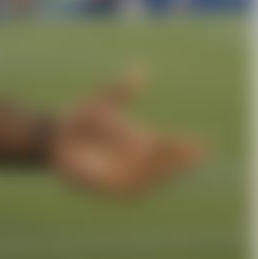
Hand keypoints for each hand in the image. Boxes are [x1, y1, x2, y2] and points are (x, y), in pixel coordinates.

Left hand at [49, 67, 203, 197]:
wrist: (53, 138)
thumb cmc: (78, 120)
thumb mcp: (103, 103)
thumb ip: (122, 89)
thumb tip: (140, 68)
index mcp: (142, 143)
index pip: (171, 147)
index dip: (187, 148)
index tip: (204, 143)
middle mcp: (138, 162)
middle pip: (166, 164)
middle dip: (177, 159)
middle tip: (188, 148)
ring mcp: (126, 177)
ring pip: (152, 178)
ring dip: (161, 169)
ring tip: (167, 156)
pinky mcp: (112, 190)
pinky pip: (131, 190)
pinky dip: (141, 183)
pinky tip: (149, 176)